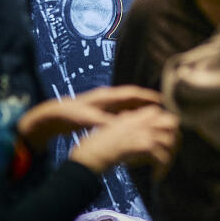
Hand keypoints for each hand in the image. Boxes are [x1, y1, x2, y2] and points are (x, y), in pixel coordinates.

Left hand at [15, 85, 162, 148]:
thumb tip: (122, 127)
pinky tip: (138, 124)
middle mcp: (108, 97)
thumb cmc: (70, 115)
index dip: (148, 96)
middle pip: (133, 98)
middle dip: (149, 103)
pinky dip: (132, 115)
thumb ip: (105, 122)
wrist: (54, 114)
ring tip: (156, 117)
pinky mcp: (102, 110)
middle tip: (165, 109)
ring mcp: (105, 103)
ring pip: (128, 105)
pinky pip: (122, 111)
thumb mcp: (88, 119)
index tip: (163, 100)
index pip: (132, 94)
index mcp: (107, 96)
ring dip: (141, 110)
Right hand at [69, 106, 178, 175]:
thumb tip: (147, 135)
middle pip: (172, 123)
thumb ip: (131, 127)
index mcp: (135, 115)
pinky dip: (161, 169)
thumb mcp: (115, 130)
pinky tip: (156, 177)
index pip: (163, 115)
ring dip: (168, 158)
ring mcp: (143, 131)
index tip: (167, 143)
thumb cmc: (97, 147)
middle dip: (175, 139)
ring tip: (162, 170)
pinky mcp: (142, 145)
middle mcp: (141, 120)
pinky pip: (162, 157)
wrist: (88, 156)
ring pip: (170, 141)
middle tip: (170, 155)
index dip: (168, 129)